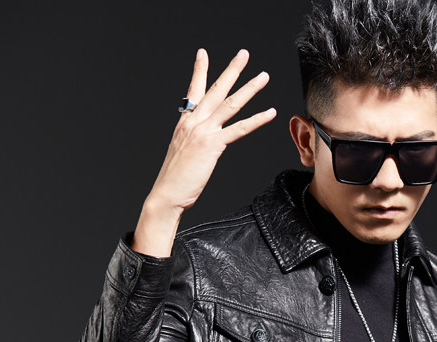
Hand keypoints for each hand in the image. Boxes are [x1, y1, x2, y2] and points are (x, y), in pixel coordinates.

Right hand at [132, 48, 276, 255]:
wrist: (167, 193)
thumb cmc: (176, 179)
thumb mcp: (183, 153)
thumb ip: (194, 140)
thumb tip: (204, 140)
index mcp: (185, 122)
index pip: (194, 91)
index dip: (199, 71)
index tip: (203, 53)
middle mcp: (193, 122)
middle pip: (216, 90)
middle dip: (231, 70)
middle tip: (243, 54)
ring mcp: (203, 131)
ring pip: (230, 104)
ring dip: (249, 88)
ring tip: (263, 76)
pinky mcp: (212, 145)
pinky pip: (239, 129)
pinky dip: (256, 119)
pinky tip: (269, 112)